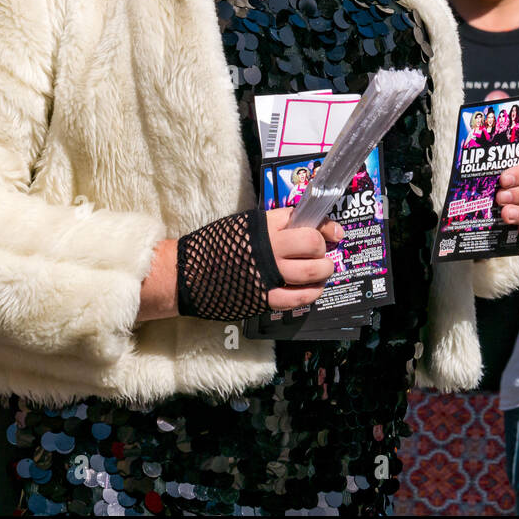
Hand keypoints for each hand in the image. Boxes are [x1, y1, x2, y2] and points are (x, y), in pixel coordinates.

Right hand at [137, 212, 344, 321]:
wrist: (184, 273)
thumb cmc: (212, 246)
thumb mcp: (242, 225)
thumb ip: (271, 226)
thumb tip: (302, 228)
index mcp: (263, 224)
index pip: (304, 220)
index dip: (325, 227)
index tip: (334, 232)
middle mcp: (269, 246)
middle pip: (312, 244)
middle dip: (324, 250)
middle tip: (323, 255)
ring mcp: (268, 274)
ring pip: (312, 272)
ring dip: (324, 272)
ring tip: (323, 272)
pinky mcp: (264, 298)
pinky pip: (298, 297)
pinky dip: (311, 294)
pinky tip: (313, 291)